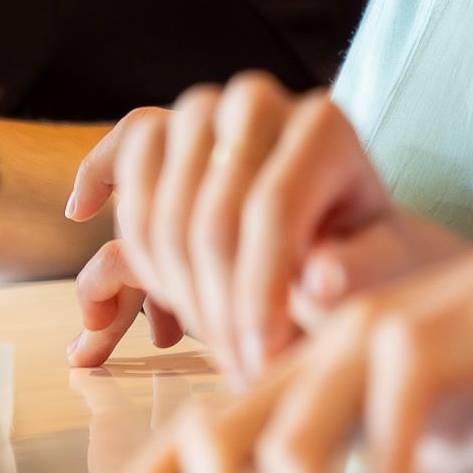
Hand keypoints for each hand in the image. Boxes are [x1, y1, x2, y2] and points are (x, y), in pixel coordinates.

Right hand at [65, 77, 444, 376]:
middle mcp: (258, 101)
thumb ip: (362, 274)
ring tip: (201, 342)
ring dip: (167, 286)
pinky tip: (83, 210)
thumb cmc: (371, 257)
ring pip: (159, 202)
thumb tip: (319, 280)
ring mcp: (206, 112)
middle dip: (215, 308)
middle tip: (235, 371)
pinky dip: (100, 176)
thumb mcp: (389, 271)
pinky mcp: (170, 126)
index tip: (261, 362)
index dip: (257, 295)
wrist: (348, 234)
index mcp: (322, 126)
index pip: (268, 213)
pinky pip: (124, 149)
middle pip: (207, 216)